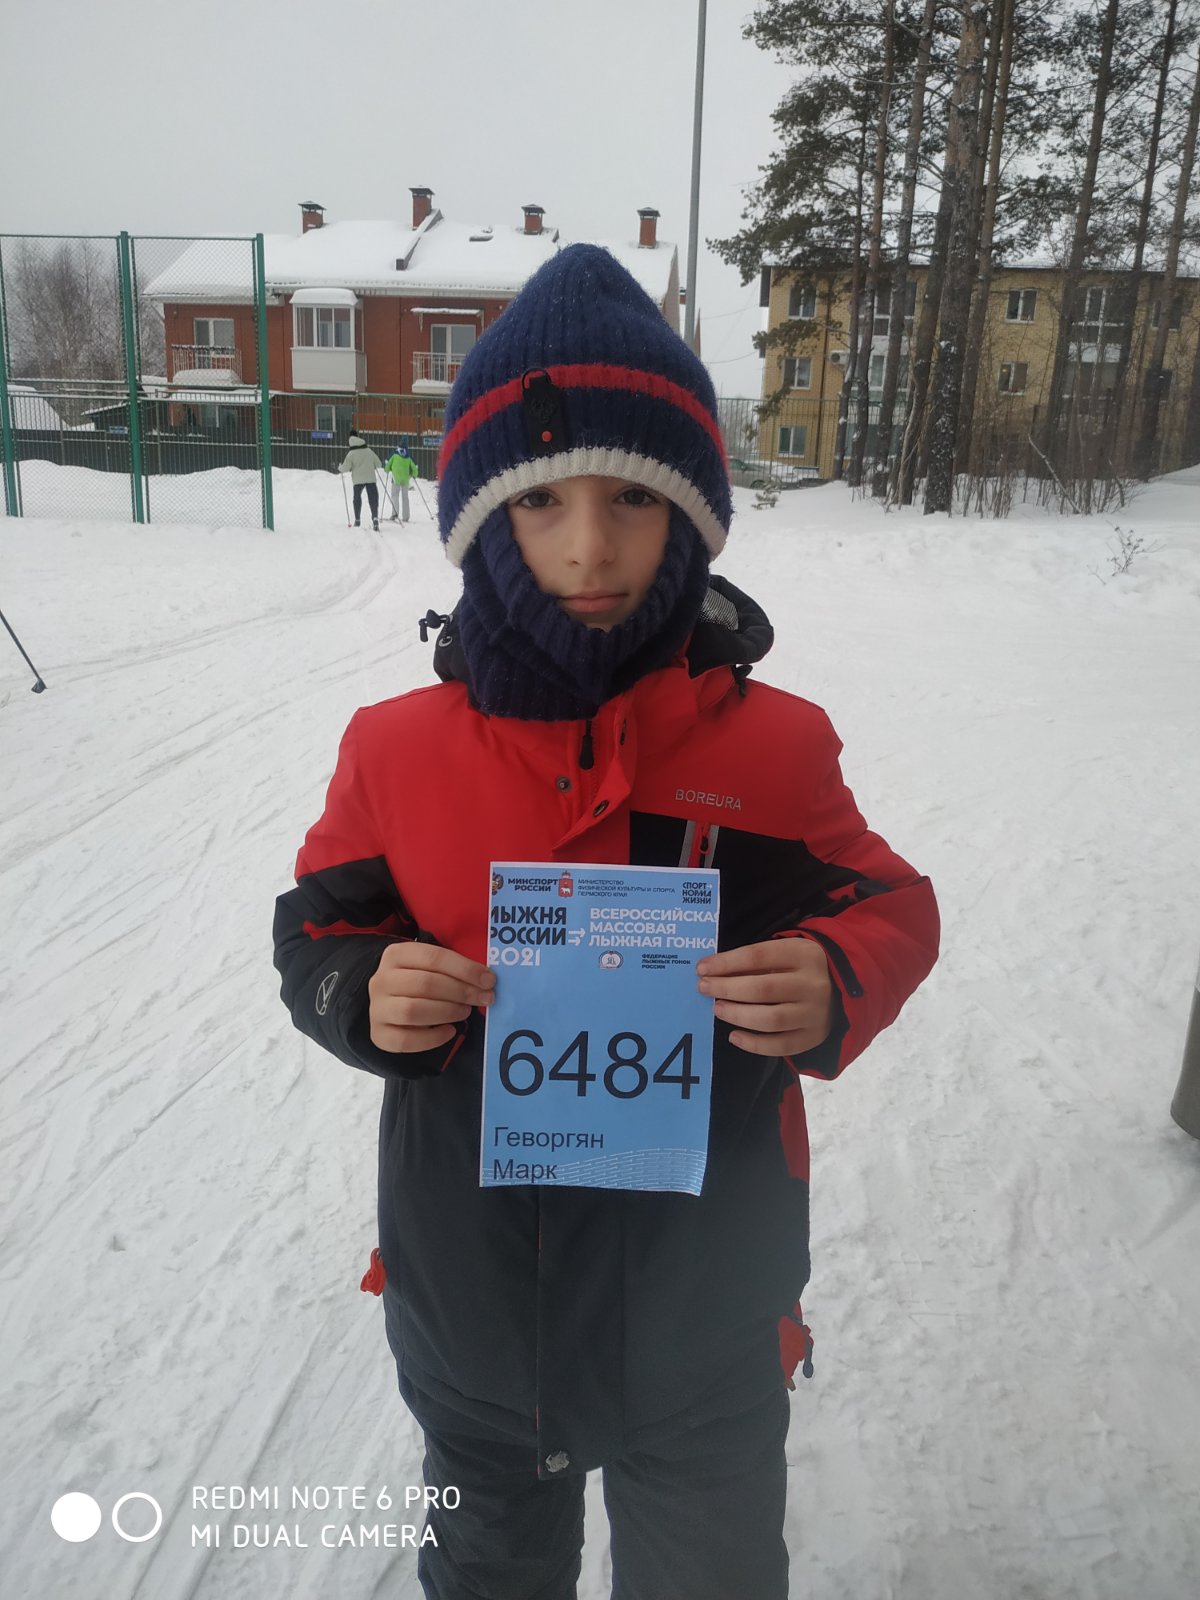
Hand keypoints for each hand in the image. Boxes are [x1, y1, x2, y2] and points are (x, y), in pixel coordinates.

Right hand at [368, 942, 494, 1052]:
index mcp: (396, 955)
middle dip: (461, 991)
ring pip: (413, 1010)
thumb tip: (486, 979)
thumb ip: (453, 969)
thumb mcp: (430, 967)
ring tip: (465, 1012)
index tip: (488, 980)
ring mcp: (377, 1008)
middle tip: (483, 998)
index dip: (465, 969)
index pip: (433, 957)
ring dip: (447, 1012)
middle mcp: (381, 980)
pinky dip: (433, 1038)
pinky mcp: (379, 1034)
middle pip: (425, 984)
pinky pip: (406, 1040)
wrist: (389, 1004)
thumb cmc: (418, 981)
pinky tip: (449, 1031)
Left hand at [696, 937, 833, 1056]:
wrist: (840, 988)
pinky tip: (734, 1036)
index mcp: (804, 954)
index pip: (758, 957)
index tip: (702, 968)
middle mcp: (813, 984)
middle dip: (727, 989)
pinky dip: (754, 1044)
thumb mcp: (783, 953)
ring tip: (717, 1009)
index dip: (726, 963)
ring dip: (738, 1015)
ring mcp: (815, 1013)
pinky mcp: (814, 1036)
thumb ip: (753, 962)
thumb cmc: (798, 968)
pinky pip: (781, 1045)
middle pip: (763, 989)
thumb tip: (712, 972)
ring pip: (771, 1019)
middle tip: (704, 989)